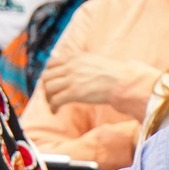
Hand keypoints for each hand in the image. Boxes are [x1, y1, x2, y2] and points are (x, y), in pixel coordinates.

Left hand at [41, 54, 161, 117]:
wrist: (123, 81)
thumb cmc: (114, 73)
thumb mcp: (94, 61)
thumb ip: (82, 63)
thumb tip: (76, 67)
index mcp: (75, 57)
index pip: (51, 63)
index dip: (48, 74)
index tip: (51, 82)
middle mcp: (71, 67)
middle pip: (46, 76)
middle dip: (45, 87)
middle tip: (50, 96)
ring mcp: (72, 79)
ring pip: (48, 88)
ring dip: (48, 98)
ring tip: (53, 105)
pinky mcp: (75, 93)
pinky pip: (56, 100)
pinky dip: (53, 107)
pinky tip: (56, 112)